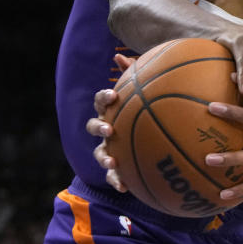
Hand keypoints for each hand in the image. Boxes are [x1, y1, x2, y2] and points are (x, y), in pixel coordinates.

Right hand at [86, 54, 135, 192]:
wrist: (148, 141)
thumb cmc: (146, 111)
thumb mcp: (143, 94)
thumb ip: (135, 76)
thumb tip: (119, 55)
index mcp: (111, 111)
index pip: (102, 101)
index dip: (104, 97)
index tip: (113, 95)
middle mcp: (106, 129)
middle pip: (93, 126)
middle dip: (99, 128)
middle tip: (109, 129)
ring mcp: (108, 149)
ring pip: (99, 153)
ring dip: (104, 158)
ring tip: (113, 163)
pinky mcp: (116, 168)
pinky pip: (114, 176)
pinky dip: (116, 181)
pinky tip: (125, 187)